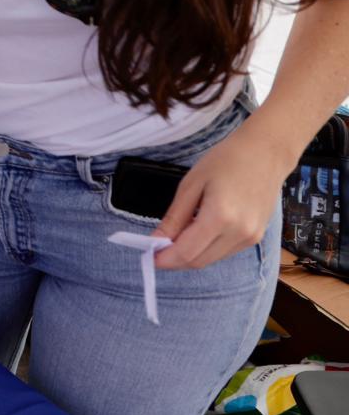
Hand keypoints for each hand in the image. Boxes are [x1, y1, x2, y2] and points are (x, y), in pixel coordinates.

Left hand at [154, 122, 293, 269]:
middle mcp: (239, 233)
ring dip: (190, 255)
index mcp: (220, 217)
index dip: (165, 259)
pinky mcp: (256, 237)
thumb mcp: (191, 184)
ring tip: (175, 239)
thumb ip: (174, 217)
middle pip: (199, 261)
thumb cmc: (225, 161)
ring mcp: (251, 238)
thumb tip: (156, 240)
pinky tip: (196, 233)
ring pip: (212, 259)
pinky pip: (225, 251)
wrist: (265, 153)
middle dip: (175, 260)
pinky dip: (206, 248)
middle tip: (156, 249)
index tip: (148, 256)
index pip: (186, 252)